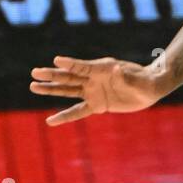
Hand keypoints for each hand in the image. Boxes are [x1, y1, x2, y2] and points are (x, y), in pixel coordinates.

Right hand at [29, 55, 168, 125]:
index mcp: (103, 68)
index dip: (70, 63)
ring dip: (51, 89)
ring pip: (67, 90)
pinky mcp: (96, 104)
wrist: (149, 89)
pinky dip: (64, 116)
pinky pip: (77, 111)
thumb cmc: (146, 81)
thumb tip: (117, 70)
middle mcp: (94, 78)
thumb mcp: (139, 80)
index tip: (56, 60)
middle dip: (52, 75)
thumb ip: (127, 77)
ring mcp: (93, 90)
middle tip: (35, 72)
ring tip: (33, 86)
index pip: (83, 66)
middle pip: (69, 76)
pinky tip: (50, 121)